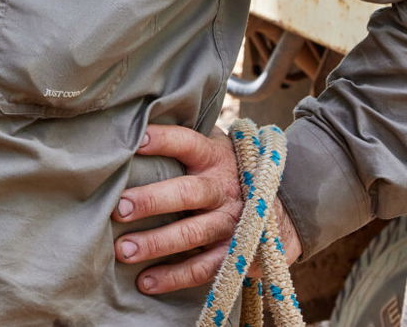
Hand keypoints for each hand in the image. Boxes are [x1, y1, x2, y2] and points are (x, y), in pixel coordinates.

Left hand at [112, 124, 302, 294]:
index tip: (135, 141)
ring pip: (193, 234)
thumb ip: (183, 140)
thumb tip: (133, 124)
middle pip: (187, 193)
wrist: (287, 204)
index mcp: (214, 156)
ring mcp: (234, 222)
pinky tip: (145, 282)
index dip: (163, 140)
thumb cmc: (227, 170)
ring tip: (123, 251)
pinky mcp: (240, 253)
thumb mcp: (214, 146)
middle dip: (152, 201)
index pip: (186, 142)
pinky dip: (175, 277)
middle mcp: (224, 188)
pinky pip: (205, 268)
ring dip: (157, 244)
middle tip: (119, 209)